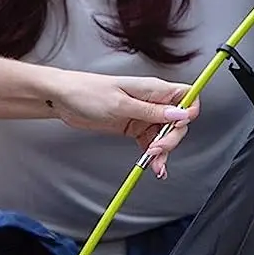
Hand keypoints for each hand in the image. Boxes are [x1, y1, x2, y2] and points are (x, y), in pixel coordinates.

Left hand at [45, 71, 198, 173]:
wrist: (64, 99)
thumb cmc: (88, 92)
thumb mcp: (121, 104)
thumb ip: (151, 111)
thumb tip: (180, 114)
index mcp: (153, 89)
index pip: (187, 95)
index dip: (189, 111)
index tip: (179, 127)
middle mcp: (152, 101)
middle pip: (178, 121)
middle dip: (172, 138)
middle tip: (158, 151)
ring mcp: (143, 114)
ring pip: (165, 134)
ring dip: (163, 151)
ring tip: (155, 165)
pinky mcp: (133, 126)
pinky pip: (150, 141)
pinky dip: (153, 154)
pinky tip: (152, 164)